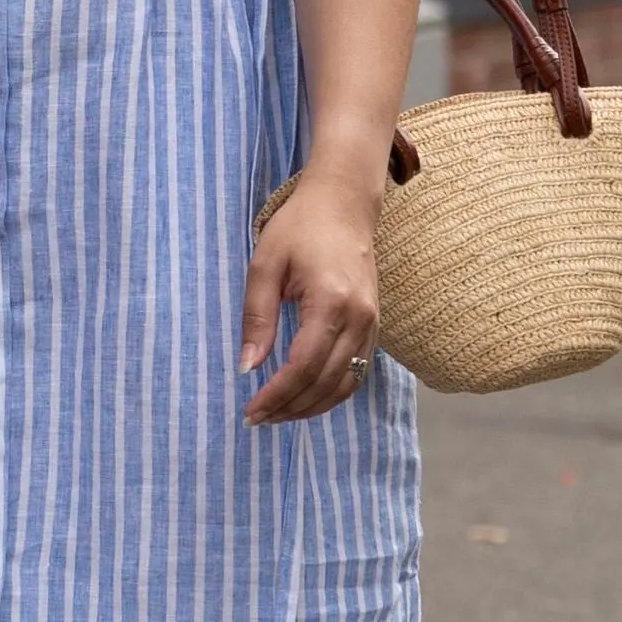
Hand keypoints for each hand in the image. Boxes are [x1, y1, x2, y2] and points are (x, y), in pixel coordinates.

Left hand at [240, 159, 382, 422]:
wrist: (344, 202)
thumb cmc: (300, 227)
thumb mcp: (265, 265)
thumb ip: (257, 318)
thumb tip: (247, 368)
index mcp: (331, 302)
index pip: (303, 367)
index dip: (276, 395)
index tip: (250, 411)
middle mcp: (360, 318)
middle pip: (325, 383)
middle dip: (290, 408)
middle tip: (257, 419)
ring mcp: (372, 324)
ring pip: (345, 384)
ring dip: (311, 406)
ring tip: (277, 414)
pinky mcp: (374, 325)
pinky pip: (356, 372)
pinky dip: (330, 392)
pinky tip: (304, 397)